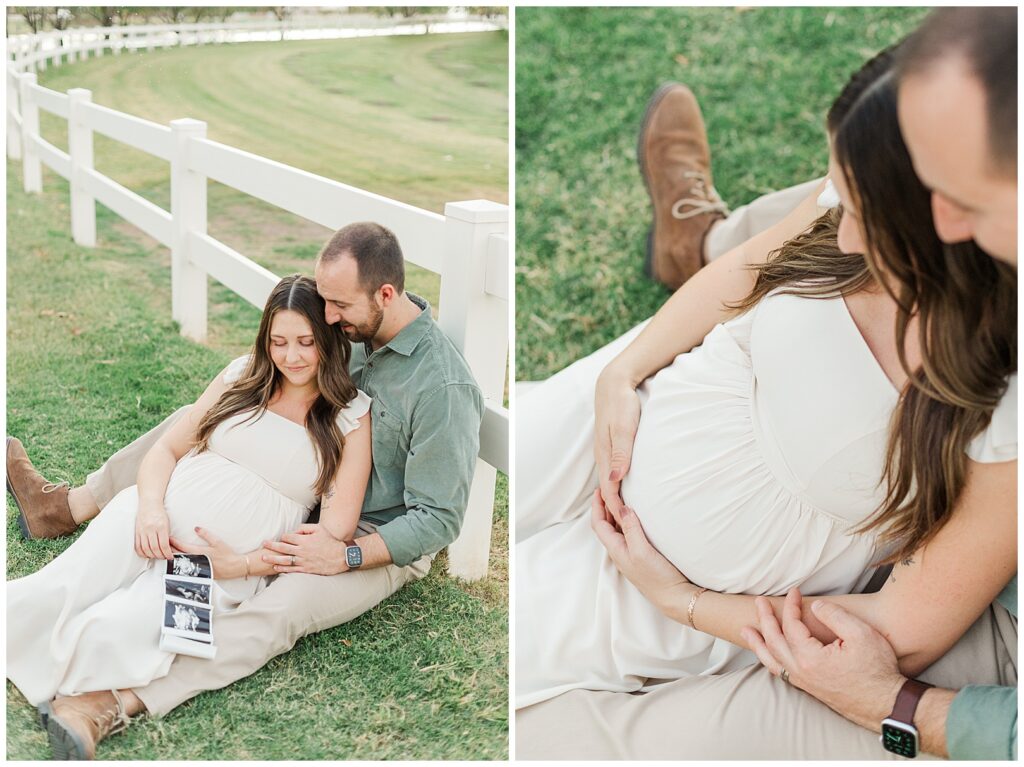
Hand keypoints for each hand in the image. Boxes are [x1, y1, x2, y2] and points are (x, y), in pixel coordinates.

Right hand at [135, 503, 172, 559]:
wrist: (149, 504)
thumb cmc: (159, 513)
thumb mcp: (167, 523)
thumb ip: (166, 535)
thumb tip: (169, 548)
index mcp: (161, 526)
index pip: (164, 545)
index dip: (167, 553)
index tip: (170, 557)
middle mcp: (151, 529)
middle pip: (154, 548)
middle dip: (160, 556)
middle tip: (164, 558)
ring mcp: (142, 531)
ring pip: (146, 549)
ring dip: (152, 556)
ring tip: (157, 557)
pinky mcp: (136, 532)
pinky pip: (138, 546)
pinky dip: (142, 553)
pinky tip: (147, 554)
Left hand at [170, 526, 248, 578]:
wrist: (234, 567)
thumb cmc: (227, 554)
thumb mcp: (217, 542)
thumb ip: (206, 534)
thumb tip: (195, 527)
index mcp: (200, 553)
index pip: (183, 547)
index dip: (174, 542)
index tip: (168, 538)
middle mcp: (196, 561)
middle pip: (179, 556)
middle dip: (170, 550)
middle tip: (162, 545)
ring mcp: (197, 568)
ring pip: (181, 563)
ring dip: (173, 558)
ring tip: (166, 553)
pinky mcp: (199, 573)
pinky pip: (186, 568)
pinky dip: (180, 565)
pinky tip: (176, 563)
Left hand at [262, 523, 347, 575]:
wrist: (340, 556)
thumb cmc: (330, 541)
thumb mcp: (320, 529)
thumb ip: (306, 527)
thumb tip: (295, 530)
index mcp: (305, 540)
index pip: (288, 537)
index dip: (283, 536)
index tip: (281, 537)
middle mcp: (302, 550)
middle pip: (283, 548)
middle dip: (271, 546)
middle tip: (263, 544)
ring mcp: (303, 561)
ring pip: (284, 560)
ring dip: (273, 559)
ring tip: (264, 558)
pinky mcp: (306, 569)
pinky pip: (291, 569)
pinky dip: (282, 569)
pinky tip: (275, 568)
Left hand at [590, 489, 691, 619]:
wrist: (675, 598)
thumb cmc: (658, 577)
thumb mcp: (642, 551)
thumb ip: (631, 529)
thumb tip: (622, 507)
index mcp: (616, 550)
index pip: (599, 524)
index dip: (596, 506)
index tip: (599, 489)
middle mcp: (620, 552)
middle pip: (605, 526)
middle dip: (604, 507)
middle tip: (608, 490)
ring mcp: (630, 555)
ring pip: (616, 530)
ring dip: (615, 514)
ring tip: (620, 499)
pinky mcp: (641, 557)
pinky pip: (627, 535)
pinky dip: (626, 522)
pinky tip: (635, 519)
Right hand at [593, 366, 641, 520]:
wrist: (614, 384)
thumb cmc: (622, 404)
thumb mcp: (625, 428)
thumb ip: (621, 453)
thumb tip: (616, 479)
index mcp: (605, 456)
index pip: (610, 491)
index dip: (618, 510)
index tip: (628, 526)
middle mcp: (603, 457)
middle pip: (608, 491)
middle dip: (615, 512)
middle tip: (628, 534)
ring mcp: (606, 452)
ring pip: (611, 483)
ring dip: (617, 501)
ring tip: (627, 519)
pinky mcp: (612, 447)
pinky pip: (614, 473)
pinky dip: (619, 487)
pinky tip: (627, 491)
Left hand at [741, 588, 905, 730]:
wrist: (887, 705)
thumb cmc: (877, 670)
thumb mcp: (861, 634)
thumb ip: (835, 615)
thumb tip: (817, 605)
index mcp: (810, 657)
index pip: (790, 625)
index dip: (790, 606)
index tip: (794, 591)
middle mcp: (801, 671)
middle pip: (774, 641)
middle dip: (765, 619)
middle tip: (759, 603)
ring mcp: (804, 682)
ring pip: (772, 661)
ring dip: (758, 643)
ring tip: (747, 631)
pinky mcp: (810, 689)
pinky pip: (781, 671)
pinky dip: (770, 659)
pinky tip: (769, 654)